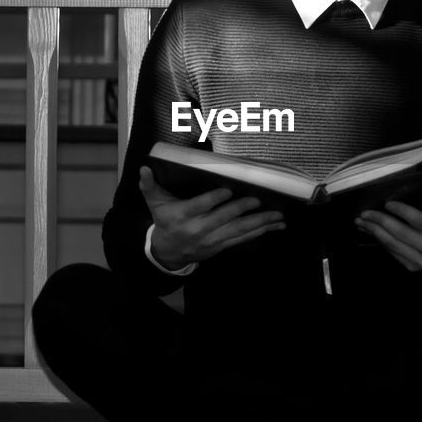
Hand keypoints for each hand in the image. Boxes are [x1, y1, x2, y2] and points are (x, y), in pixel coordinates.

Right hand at [139, 166, 284, 271]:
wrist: (168, 252)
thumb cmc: (164, 220)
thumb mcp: (155, 202)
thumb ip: (149, 185)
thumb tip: (144, 168)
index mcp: (182, 216)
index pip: (200, 207)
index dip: (214, 200)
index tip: (228, 190)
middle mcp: (199, 230)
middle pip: (223, 219)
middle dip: (241, 209)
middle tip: (257, 199)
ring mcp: (213, 240)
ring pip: (238, 230)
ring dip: (260, 223)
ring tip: (277, 215)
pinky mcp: (222, 246)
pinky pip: (243, 238)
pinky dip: (261, 232)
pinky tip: (275, 225)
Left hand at [354, 187, 421, 273]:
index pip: (420, 222)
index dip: (403, 212)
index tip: (388, 204)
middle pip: (401, 234)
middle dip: (381, 222)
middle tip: (366, 212)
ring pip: (393, 245)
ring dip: (375, 232)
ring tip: (362, 221)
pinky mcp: (414, 267)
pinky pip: (393, 253)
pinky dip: (380, 241)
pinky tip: (371, 231)